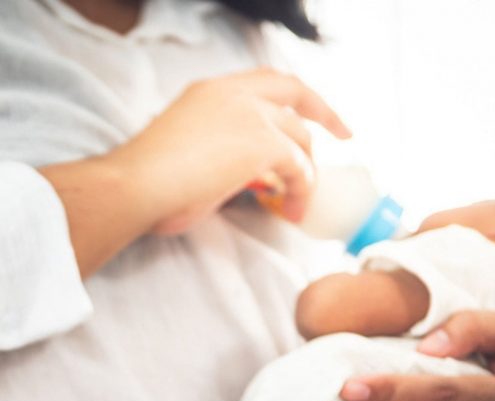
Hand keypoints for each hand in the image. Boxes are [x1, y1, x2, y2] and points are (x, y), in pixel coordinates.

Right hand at [112, 68, 350, 233]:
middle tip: (344, 135)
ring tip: (296, 203)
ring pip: (300, 138)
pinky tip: (291, 208)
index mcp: (213, 91)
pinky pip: (299, 166)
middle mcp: (234, 94)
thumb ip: (227, 152)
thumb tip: (256, 175)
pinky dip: (301, 189)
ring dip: (306, 173)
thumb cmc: (151, 180)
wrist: (134, 186)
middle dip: (326, 115)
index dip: (297, 96)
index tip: (315, 113)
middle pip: (297, 93)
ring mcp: (249, 114)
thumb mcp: (193, 152)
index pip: (269, 82)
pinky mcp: (261, 142)